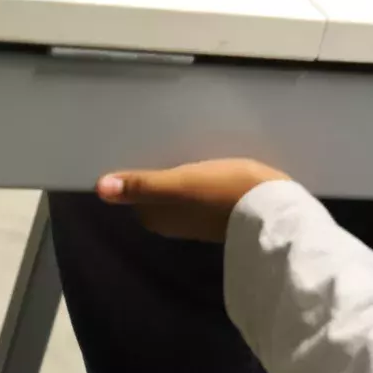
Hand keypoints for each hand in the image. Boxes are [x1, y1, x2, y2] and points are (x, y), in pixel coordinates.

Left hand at [97, 159, 289, 242]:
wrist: (272, 208)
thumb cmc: (224, 191)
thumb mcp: (181, 182)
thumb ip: (143, 184)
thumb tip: (99, 187)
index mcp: (160, 217)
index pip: (140, 195)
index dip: (142, 175)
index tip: (147, 153)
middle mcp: (175, 225)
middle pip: (160, 197)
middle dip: (162, 178)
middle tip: (169, 147)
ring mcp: (200, 223)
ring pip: (182, 198)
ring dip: (184, 180)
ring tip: (193, 152)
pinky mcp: (224, 216)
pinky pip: (203, 198)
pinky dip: (203, 185)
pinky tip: (215, 169)